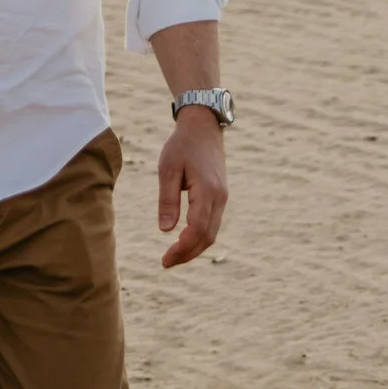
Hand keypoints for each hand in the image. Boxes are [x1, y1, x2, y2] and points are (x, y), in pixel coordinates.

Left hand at [156, 109, 227, 267]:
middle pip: (207, 237)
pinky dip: (199, 236)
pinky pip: (212, 223)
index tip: (165, 259)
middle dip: (188, 254)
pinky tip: (184, 240)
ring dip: (194, 248)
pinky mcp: (220, 195)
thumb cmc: (182, 144)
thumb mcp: (168, 169)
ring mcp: (222, 197)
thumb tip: (165, 231)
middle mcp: (219, 197)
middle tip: (166, 263)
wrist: (203, 125)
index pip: (197, 230)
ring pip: (212, 232)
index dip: (182, 249)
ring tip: (173, 256)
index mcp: (207, 191)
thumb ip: (167, 200)